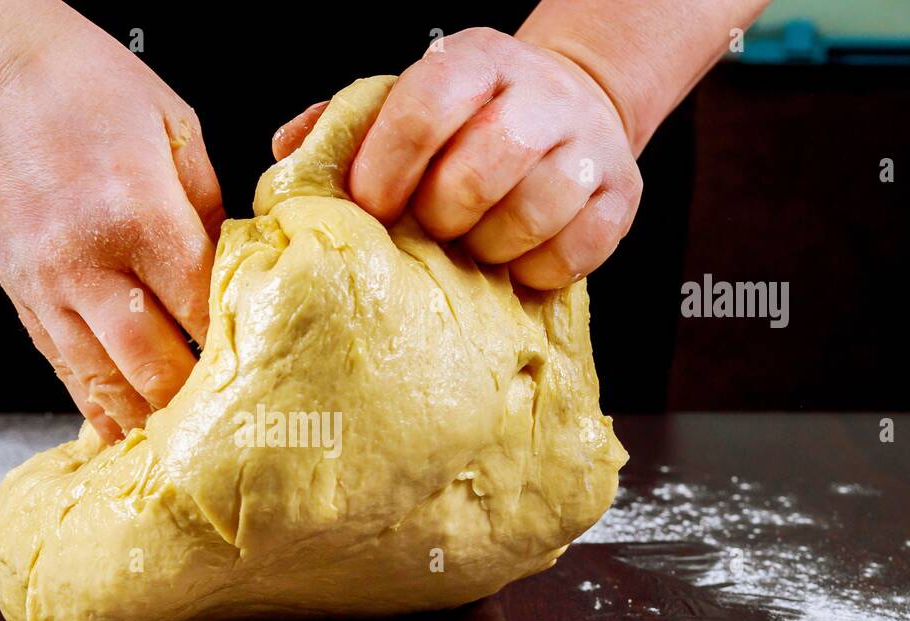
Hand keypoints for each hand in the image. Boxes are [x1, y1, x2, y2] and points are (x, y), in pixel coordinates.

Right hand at [0, 3, 222, 439]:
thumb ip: (209, 209)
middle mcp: (86, 265)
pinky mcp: (20, 298)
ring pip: (105, 383)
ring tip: (188, 450)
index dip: (238, 348)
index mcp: (138, 216)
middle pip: (156, 365)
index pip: (203, 312)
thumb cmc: (78, 80)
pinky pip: (63, 370)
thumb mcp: (173, 125)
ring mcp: (45, 289)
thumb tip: (237, 271)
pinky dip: (96, 407)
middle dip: (198, 400)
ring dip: (149, 420)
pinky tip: (122, 435)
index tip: (269, 368)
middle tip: (237, 421)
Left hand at [273, 27, 640, 288]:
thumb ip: (346, 129)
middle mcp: (539, 94)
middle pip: (483, 168)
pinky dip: (536, 269)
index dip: (389, 167)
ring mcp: (589, 145)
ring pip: (534, 212)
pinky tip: (516, 258)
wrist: (569, 112)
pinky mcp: (622, 195)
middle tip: (431, 229)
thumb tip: (287, 155)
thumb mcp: (406, 105)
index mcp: (475, 61)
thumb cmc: (466, 125)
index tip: (373, 206)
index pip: (426, 107)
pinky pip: (575, 252)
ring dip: (489, 247)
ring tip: (474, 245)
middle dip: (441, 216)